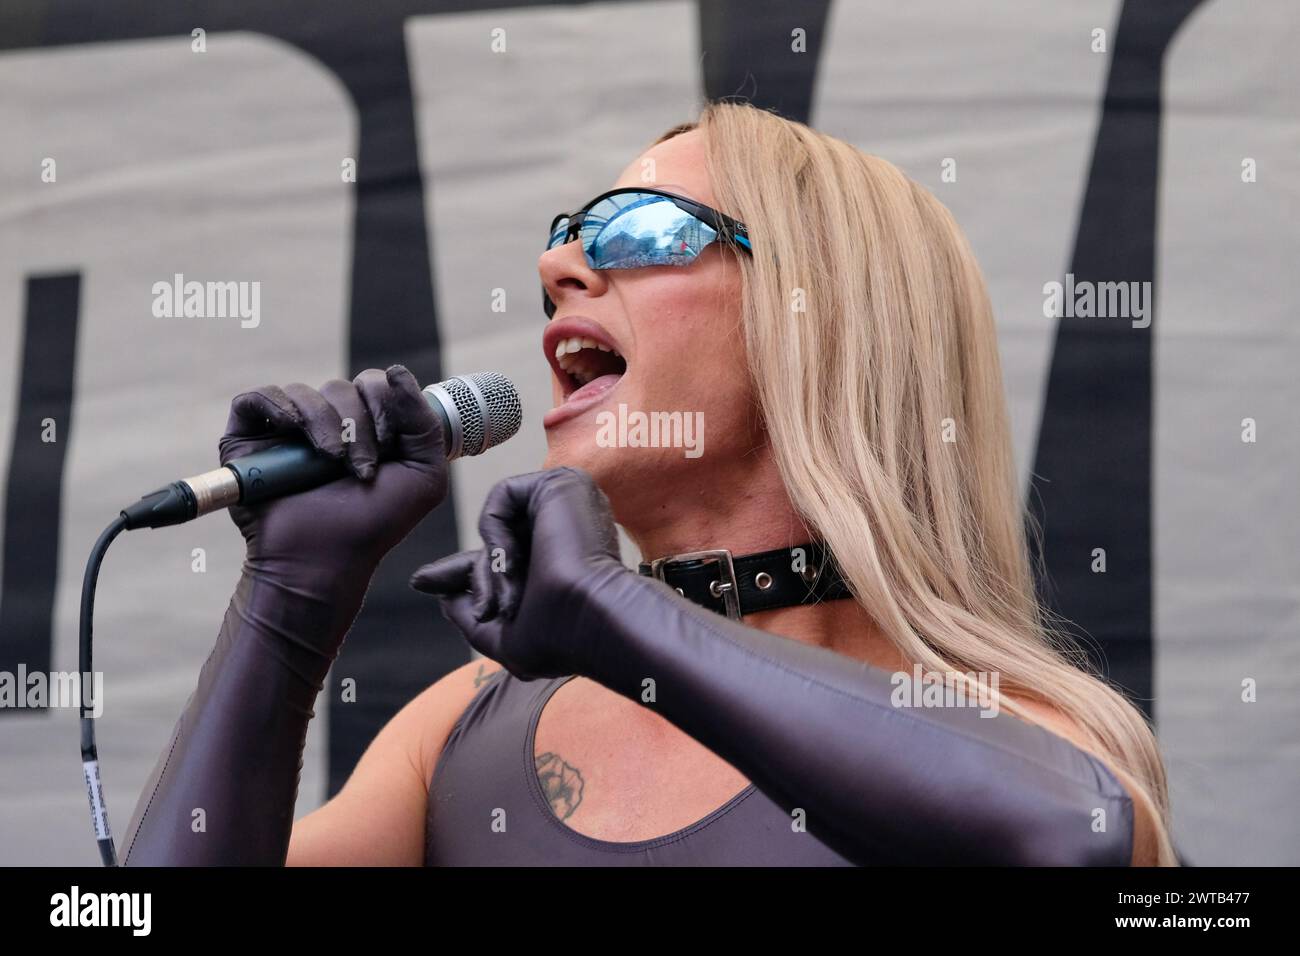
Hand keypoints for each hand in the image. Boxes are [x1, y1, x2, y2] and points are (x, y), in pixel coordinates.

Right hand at [220, 365, 447, 592]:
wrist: (324, 559)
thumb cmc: (375, 522)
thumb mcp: (424, 474)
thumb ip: (425, 421)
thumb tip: (397, 370)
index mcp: (366, 428)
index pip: (376, 385)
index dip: (385, 407)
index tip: (389, 448)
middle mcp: (327, 424)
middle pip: (343, 387)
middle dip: (359, 425)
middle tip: (361, 468)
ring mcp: (286, 430)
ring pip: (307, 393)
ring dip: (325, 424)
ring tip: (331, 462)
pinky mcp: (248, 438)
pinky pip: (259, 398)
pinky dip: (278, 406)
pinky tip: (291, 431)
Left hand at [409, 467, 625, 679]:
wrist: (591, 619)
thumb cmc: (559, 638)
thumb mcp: (506, 638)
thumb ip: (471, 617)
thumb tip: (442, 597)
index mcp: (563, 561)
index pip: (504, 556)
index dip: (465, 571)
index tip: (420, 582)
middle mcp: (568, 530)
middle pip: (497, 540)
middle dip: (478, 576)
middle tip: (486, 609)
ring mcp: (566, 505)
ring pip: (498, 522)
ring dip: (490, 564)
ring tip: (507, 598)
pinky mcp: (560, 485)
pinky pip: (502, 497)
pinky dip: (495, 532)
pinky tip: (514, 563)